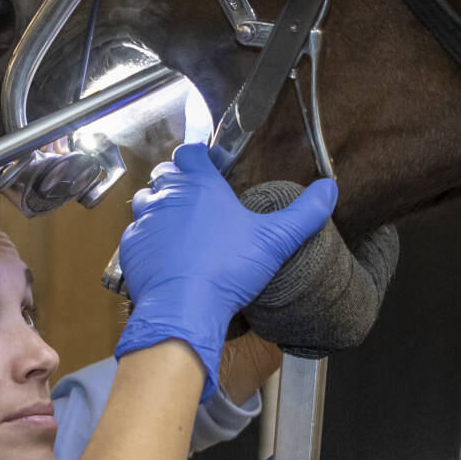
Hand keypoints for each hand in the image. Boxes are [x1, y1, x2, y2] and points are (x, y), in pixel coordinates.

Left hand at [114, 143, 336, 398]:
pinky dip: (148, 238)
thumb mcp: (275, 240)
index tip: (209, 167)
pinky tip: (165, 254)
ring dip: (159, 206)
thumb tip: (330, 187)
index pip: (189, 152)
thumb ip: (304, 213)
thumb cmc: (229, 268)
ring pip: (145, 200)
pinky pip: (135, 233)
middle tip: (198, 200)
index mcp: (199, 184)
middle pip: (165, 174)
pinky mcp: (130, 247)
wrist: (184, 307)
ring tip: (179, 225)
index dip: (198, 157)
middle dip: (178, 181)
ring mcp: (144, 221)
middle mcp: (167, 196)